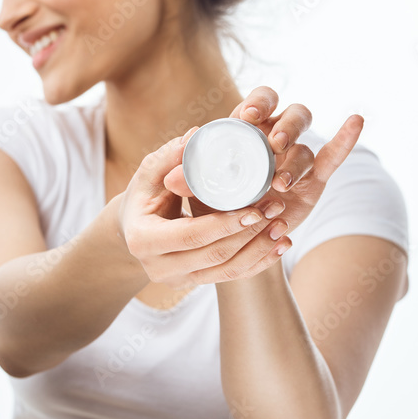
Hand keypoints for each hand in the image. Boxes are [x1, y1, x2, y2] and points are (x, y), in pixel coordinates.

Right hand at [117, 129, 287, 288]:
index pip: (191, 235)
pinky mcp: (194, 283)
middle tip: (277, 208)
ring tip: (283, 226)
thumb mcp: (149, 174)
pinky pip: (231, 277)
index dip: (225, 224)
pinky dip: (258, 262)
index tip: (255, 207)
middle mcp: (158, 268)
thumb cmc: (143, 195)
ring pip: (227, 271)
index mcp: (143, 239)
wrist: (133, 228)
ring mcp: (178, 280)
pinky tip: (280, 246)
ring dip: (259, 249)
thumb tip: (195, 135)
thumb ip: (169, 157)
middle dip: (250, 234)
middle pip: (214, 256)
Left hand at [163, 86, 363, 281]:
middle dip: (284, 128)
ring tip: (278, 184)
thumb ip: (186, 181)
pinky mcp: (312, 181)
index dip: (259, 103)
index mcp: (247, 130)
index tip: (249, 116)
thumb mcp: (196, 193)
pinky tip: (355, 120)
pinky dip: (345, 139)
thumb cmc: (211, 205)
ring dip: (294, 162)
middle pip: (291, 117)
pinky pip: (332, 157)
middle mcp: (275, 139)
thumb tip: (171, 177)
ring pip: (305, 147)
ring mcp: (295, 160)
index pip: (259, 103)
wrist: (233, 239)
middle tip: (273, 146)